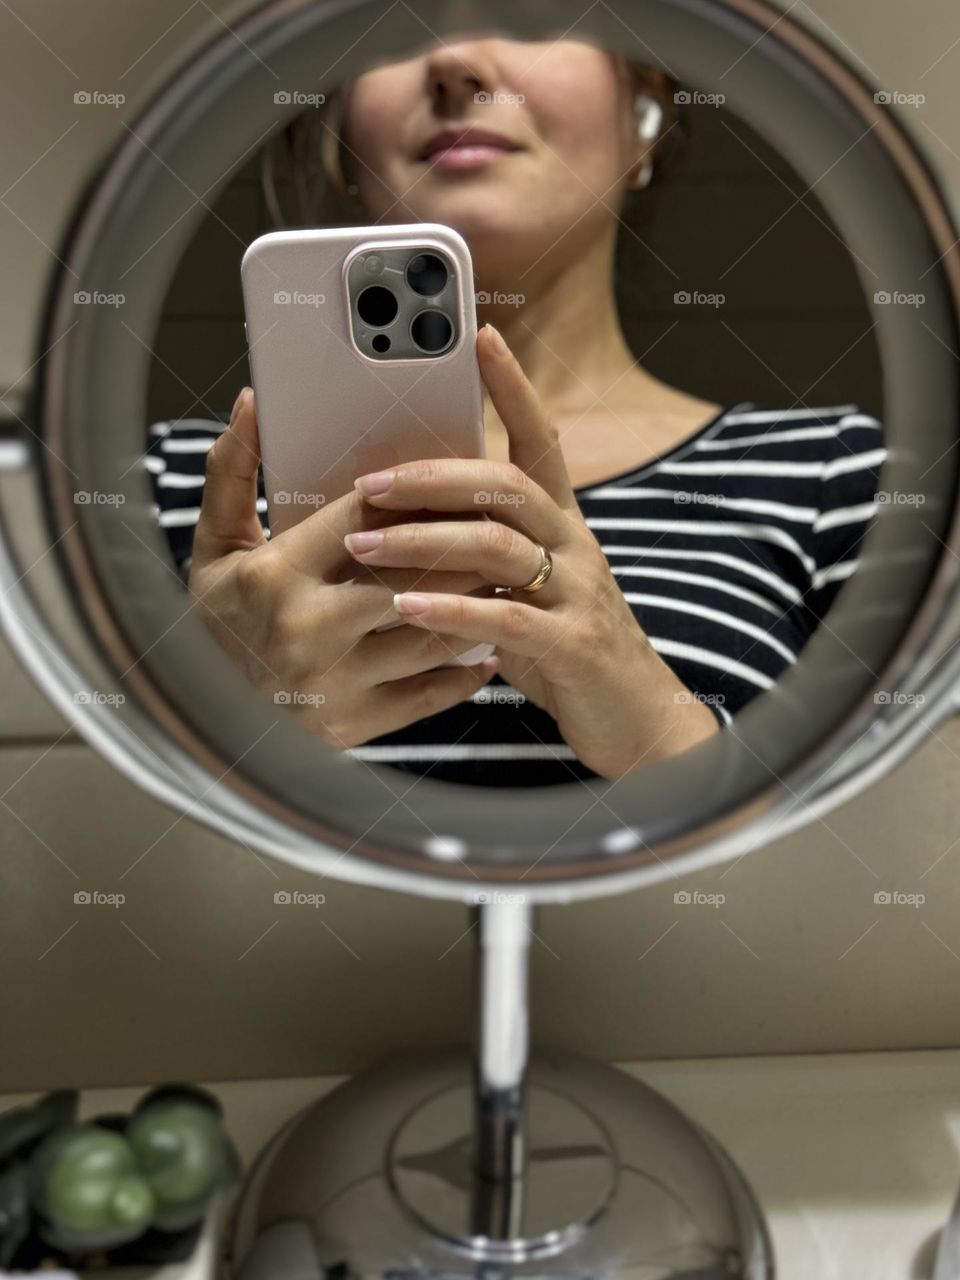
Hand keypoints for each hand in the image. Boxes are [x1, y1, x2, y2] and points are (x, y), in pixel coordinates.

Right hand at [186, 388, 498, 747]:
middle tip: (498, 527)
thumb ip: (231, 472)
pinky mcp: (354, 726)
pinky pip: (430, 693)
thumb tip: (252, 403)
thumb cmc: (214, 621)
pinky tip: (486, 648)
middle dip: (461, 549)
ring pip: (433, 633)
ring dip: (476, 605)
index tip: (447, 484)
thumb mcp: (212, 545)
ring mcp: (335, 682)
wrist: (199, 717)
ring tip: (503, 580)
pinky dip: (467, 671)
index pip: (366, 519)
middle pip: (414, 575)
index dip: (414, 497)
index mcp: (277, 574)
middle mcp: (309, 628)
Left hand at [344, 324, 718, 777]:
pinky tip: (406, 606)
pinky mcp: (576, 645)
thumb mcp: (527, 588)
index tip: (482, 335)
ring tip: (364, 543)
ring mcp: (580, 594)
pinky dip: (453, 608)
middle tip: (368, 481)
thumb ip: (482, 554)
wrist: (635, 718)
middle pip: (507, 486)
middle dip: (433, 475)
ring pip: (500, 545)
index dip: (514, 386)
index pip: (540, 440)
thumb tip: (407, 520)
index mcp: (562, 525)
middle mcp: (575, 546)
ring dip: (425, 540)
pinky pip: (510, 617)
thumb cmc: (564, 647)